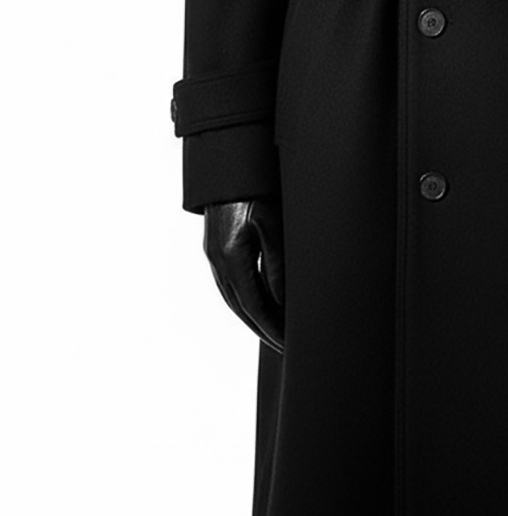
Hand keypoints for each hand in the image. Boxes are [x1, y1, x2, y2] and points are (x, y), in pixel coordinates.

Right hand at [202, 198, 284, 354]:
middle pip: (240, 309)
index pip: (254, 306)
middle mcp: (217, 261)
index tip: (287, 344)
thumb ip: (277, 264)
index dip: (271, 328)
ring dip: (252, 318)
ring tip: (273, 332)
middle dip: (263, 330)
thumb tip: (284, 300)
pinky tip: (256, 306)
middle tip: (284, 347)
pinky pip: (228, 285)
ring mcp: (212, 256)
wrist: (229, 168)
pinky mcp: (214, 249)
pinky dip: (243, 301)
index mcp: (231, 257)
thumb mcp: (273, 224)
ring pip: (232, 299)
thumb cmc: (254, 190)